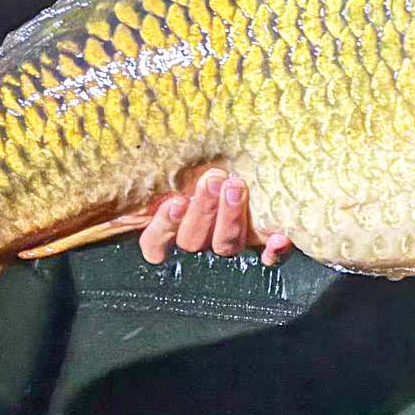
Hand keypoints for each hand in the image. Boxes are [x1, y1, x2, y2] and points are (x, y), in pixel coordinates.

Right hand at [137, 168, 294, 266]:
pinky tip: (279, 239)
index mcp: (173, 229)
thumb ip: (166, 174)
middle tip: (215, 180)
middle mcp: (200, 243)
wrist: (243, 169)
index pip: (155, 243)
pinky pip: (268, 259)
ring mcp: (230, 247)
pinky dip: (274, 252)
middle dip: (204, 210)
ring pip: (226, 246)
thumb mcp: (179, 171)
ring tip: (236, 187)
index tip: (176, 203)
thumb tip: (135, 154)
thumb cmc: (201, 168)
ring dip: (231, 219)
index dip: (163, 228)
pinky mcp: (262, 249)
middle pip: (193, 240)